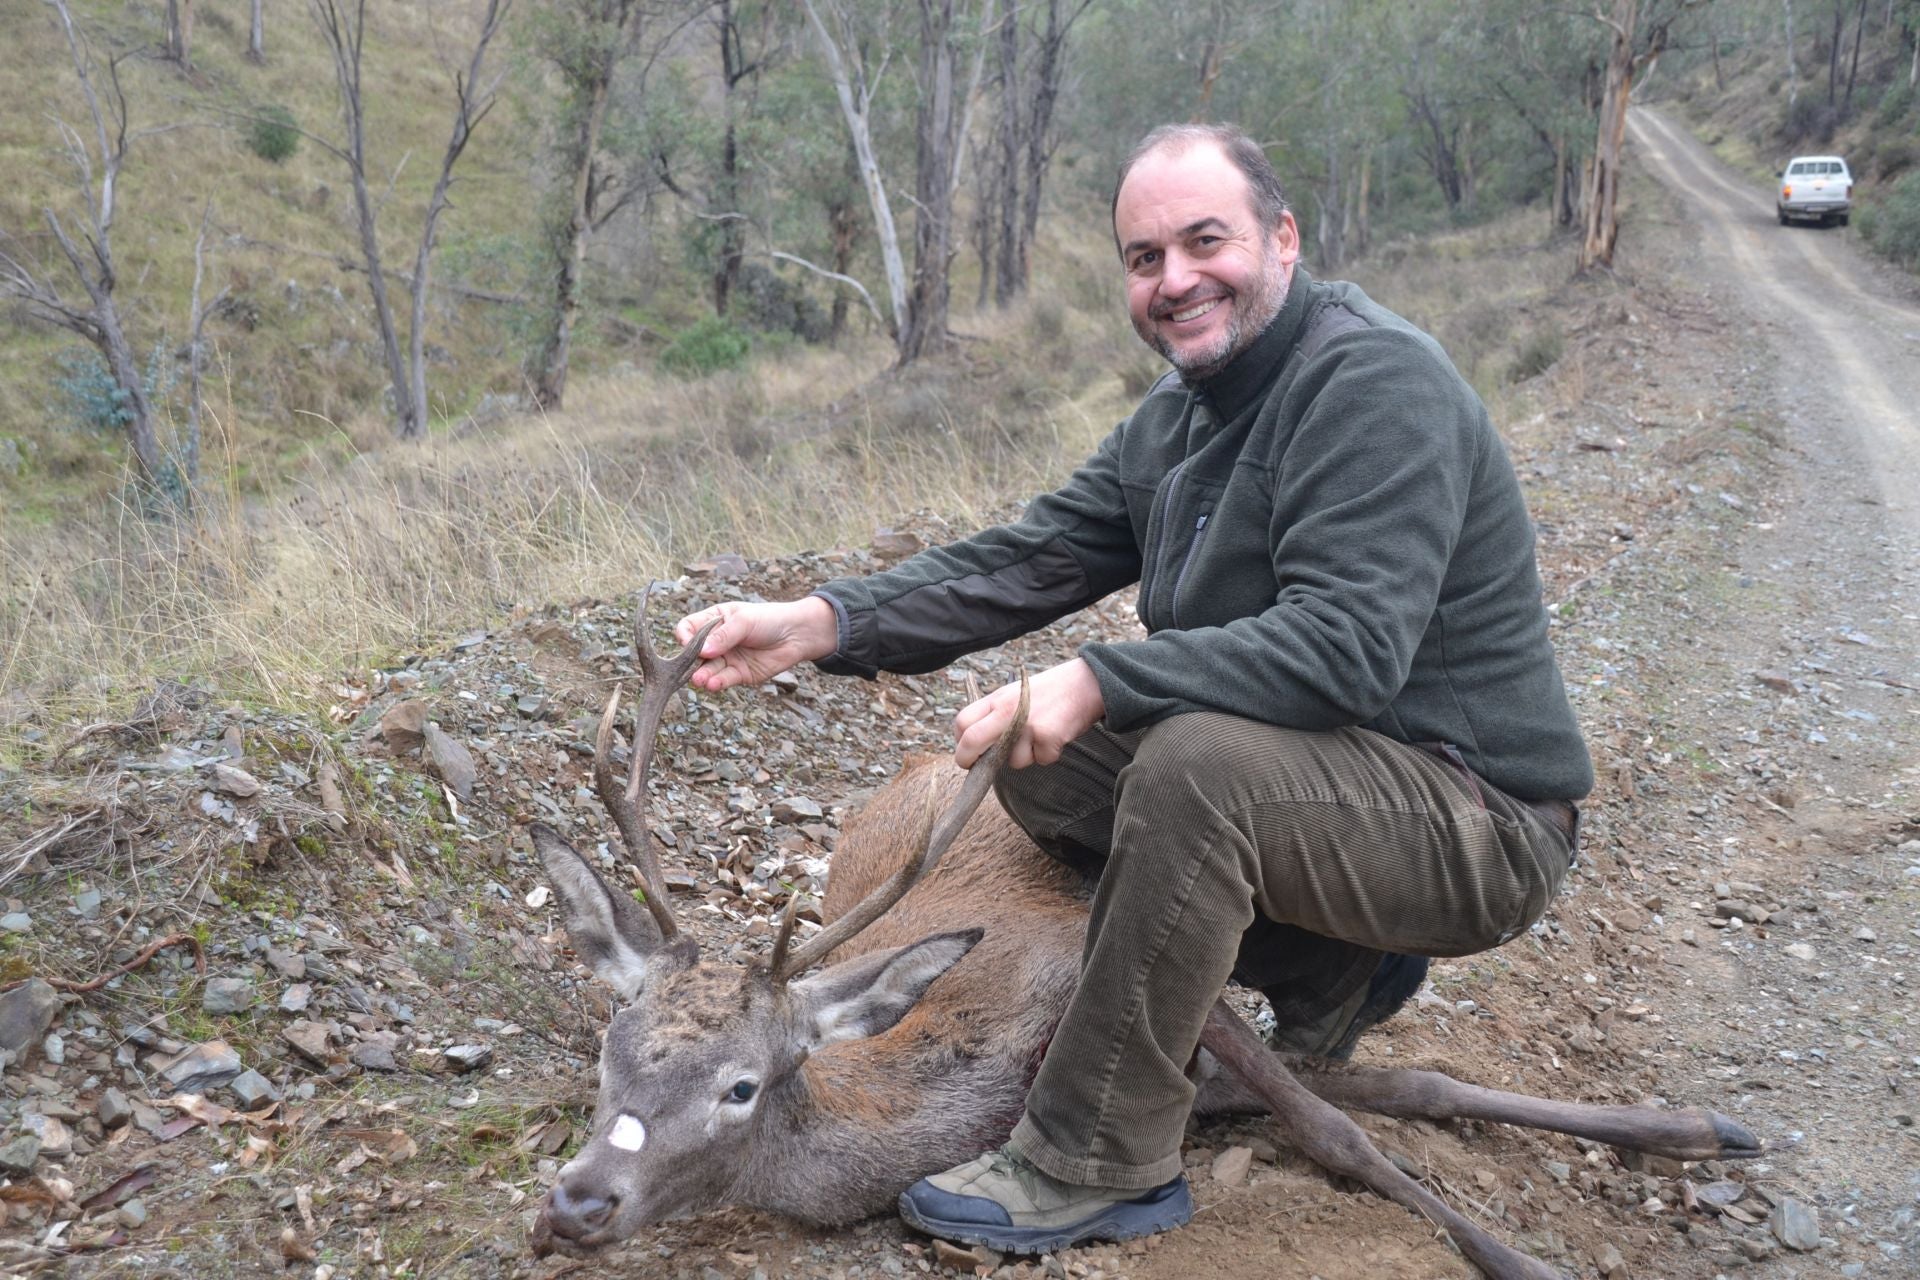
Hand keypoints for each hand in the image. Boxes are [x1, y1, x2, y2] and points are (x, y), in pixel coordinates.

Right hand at [673, 597, 838, 692]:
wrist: (798, 634)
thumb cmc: (770, 620)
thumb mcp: (745, 621)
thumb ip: (724, 635)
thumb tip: (703, 650)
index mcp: (714, 620)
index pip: (689, 628)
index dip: (685, 636)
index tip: (687, 643)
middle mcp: (717, 641)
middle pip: (695, 653)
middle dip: (691, 662)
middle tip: (691, 668)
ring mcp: (727, 658)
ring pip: (707, 669)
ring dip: (702, 675)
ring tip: (700, 679)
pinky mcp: (739, 674)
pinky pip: (723, 680)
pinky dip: (717, 683)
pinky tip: (712, 684)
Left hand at [953, 658, 1104, 769]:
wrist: (1086, 683)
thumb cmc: (1049, 692)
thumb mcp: (1014, 694)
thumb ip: (994, 715)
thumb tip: (976, 747)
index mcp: (997, 699)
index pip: (962, 722)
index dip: (960, 743)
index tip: (966, 754)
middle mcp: (1007, 711)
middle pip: (972, 742)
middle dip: (970, 761)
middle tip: (977, 769)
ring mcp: (1027, 725)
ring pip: (1012, 761)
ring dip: (1026, 756)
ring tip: (1040, 735)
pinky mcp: (1047, 737)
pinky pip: (1040, 761)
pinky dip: (1048, 755)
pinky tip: (1055, 737)